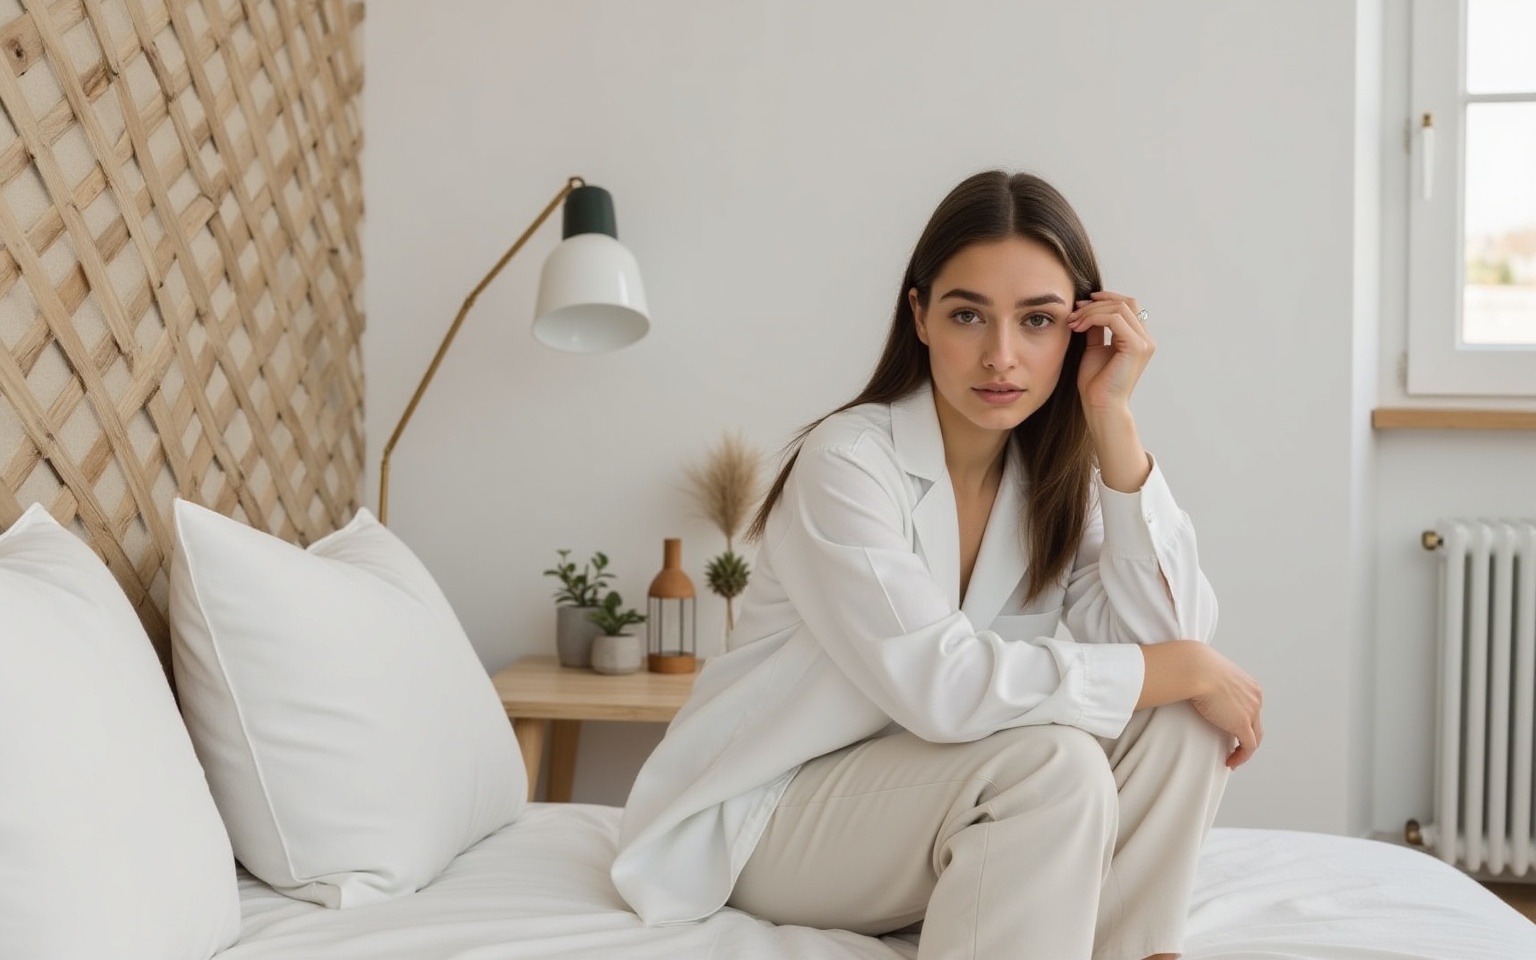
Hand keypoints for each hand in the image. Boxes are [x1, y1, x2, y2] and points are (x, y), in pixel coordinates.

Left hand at [1069, 291, 1153, 413]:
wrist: (1099, 406)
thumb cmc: (1096, 383)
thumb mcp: (1094, 348)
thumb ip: (1096, 328)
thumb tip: (1088, 308)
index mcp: (1138, 338)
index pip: (1127, 305)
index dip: (1105, 300)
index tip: (1080, 305)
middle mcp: (1145, 339)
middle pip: (1126, 302)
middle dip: (1097, 303)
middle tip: (1074, 311)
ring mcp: (1144, 342)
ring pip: (1119, 308)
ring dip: (1092, 311)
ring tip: (1073, 322)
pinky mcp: (1137, 347)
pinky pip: (1115, 319)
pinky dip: (1093, 318)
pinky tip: (1078, 327)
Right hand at [1188, 646, 1263, 768]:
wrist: (1195, 669)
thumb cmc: (1195, 667)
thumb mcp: (1211, 675)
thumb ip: (1213, 683)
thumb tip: (1201, 688)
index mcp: (1250, 685)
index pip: (1252, 708)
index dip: (1244, 722)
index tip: (1232, 730)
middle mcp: (1255, 698)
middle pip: (1257, 724)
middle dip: (1247, 737)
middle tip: (1234, 747)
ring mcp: (1252, 711)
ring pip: (1255, 737)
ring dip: (1244, 750)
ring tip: (1232, 758)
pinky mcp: (1242, 724)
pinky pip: (1248, 747)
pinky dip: (1241, 757)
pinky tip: (1230, 762)